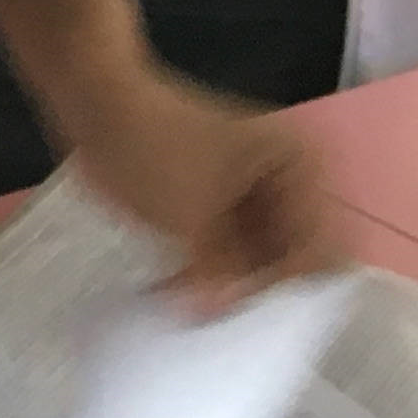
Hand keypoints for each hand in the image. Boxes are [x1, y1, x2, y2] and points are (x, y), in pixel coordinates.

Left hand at [64, 68, 335, 302]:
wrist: (93, 97)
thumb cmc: (148, 147)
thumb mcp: (190, 219)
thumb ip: (220, 274)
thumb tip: (222, 315)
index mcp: (305, 171)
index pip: (324, 254)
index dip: (289, 291)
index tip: (251, 318)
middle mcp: (293, 181)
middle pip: (293, 258)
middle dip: (255, 290)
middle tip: (215, 320)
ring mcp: (257, 190)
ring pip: (259, 258)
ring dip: (229, 284)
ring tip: (192, 308)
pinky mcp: (223, 200)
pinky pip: (230, 248)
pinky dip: (208, 269)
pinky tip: (179, 290)